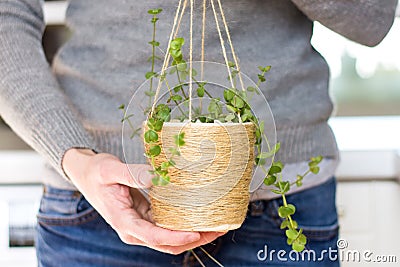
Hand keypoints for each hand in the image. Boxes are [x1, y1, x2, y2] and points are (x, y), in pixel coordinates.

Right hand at [62, 148, 224, 253]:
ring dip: (193, 236)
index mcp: (123, 222)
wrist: (86, 175)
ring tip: (216, 226)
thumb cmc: (96, 173)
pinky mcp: (146, 219)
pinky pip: (168, 228)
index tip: (196, 233)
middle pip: (167, 245)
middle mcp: (133, 230)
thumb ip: (132, 174)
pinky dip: (184, 226)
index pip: (152, 236)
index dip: (175, 237)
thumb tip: (157, 177)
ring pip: (170, 240)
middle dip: (194, 240)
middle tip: (218, 230)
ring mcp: (140, 226)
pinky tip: (200, 216)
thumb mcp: (110, 170)